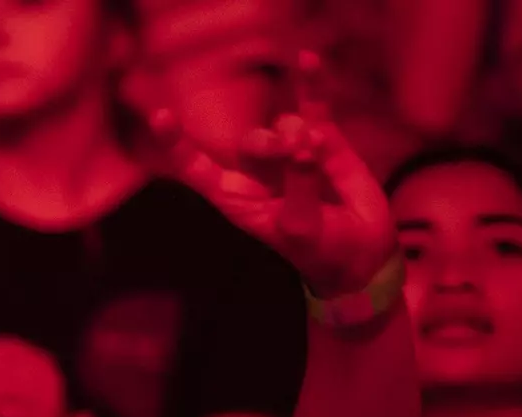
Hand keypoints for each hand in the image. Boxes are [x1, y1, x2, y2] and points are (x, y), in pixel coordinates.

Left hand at [152, 52, 395, 297]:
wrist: (360, 251)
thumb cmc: (319, 249)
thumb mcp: (302, 228)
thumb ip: (298, 189)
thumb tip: (303, 143)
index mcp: (237, 199)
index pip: (197, 170)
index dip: (178, 145)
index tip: (161, 117)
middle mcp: (256, 173)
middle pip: (249, 143)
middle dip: (272, 146)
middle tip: (299, 152)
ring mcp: (288, 152)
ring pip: (283, 126)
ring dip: (300, 136)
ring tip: (321, 152)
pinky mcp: (322, 139)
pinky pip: (312, 105)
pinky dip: (311, 84)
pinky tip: (307, 61)